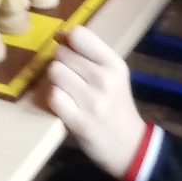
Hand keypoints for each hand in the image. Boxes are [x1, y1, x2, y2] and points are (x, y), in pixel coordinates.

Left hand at [46, 27, 147, 179]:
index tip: (67, 49)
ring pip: (55, 72)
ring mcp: (92, 101)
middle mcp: (105, 79)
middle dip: (61, 63)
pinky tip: (63, 104)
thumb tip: (59, 35)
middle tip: (70, 77)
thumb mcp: (113, 74)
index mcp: (114, 63)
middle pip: (62, 54)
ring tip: (65, 90)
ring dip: (55, 81)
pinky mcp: (79, 121)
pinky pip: (53, 96)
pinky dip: (54, 99)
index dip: (67, 39)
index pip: (80, 35)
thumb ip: (89, 53)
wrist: (128, 145)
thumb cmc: (116, 105)